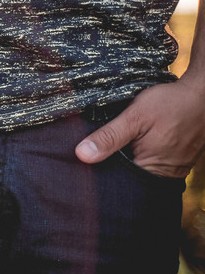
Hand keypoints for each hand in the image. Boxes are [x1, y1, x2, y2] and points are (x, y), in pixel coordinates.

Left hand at [76, 75, 204, 177]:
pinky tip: (136, 140)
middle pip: (131, 175)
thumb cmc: (170, 103)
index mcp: (152, 169)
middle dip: (114, 162)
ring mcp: (176, 167)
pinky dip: (143, 152)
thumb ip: (109, 137)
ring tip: (119, 141)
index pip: (119, 180)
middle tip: (100, 145)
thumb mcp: (134, 117)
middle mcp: (167, 174)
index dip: (101, 170)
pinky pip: (156, 160)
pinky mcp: (181, 158)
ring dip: (129, 156)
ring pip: (143, 167)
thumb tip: (81, 156)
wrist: (203, 93)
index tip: (86, 160)